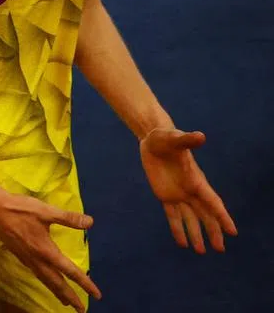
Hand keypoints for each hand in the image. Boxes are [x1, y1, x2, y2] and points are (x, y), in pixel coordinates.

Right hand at [0, 190, 100, 311]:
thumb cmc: (20, 209)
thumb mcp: (46, 210)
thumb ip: (68, 218)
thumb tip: (90, 222)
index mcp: (46, 250)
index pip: (70, 271)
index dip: (85, 283)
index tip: (96, 294)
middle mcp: (37, 259)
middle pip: (56, 283)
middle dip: (70, 297)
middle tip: (81, 309)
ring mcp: (26, 258)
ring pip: (45, 280)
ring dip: (57, 292)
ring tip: (65, 301)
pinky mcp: (19, 255)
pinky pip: (36, 274)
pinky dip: (45, 282)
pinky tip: (45, 280)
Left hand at [139, 128, 236, 253]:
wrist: (153, 139)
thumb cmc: (166, 138)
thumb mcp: (175, 138)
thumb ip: (187, 140)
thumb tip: (200, 136)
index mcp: (196, 180)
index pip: (212, 202)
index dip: (222, 216)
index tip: (233, 232)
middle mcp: (190, 190)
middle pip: (205, 215)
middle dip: (213, 231)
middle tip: (220, 249)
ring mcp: (178, 194)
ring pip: (190, 219)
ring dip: (196, 234)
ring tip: (201, 252)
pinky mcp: (164, 195)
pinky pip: (172, 215)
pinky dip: (177, 228)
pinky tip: (182, 243)